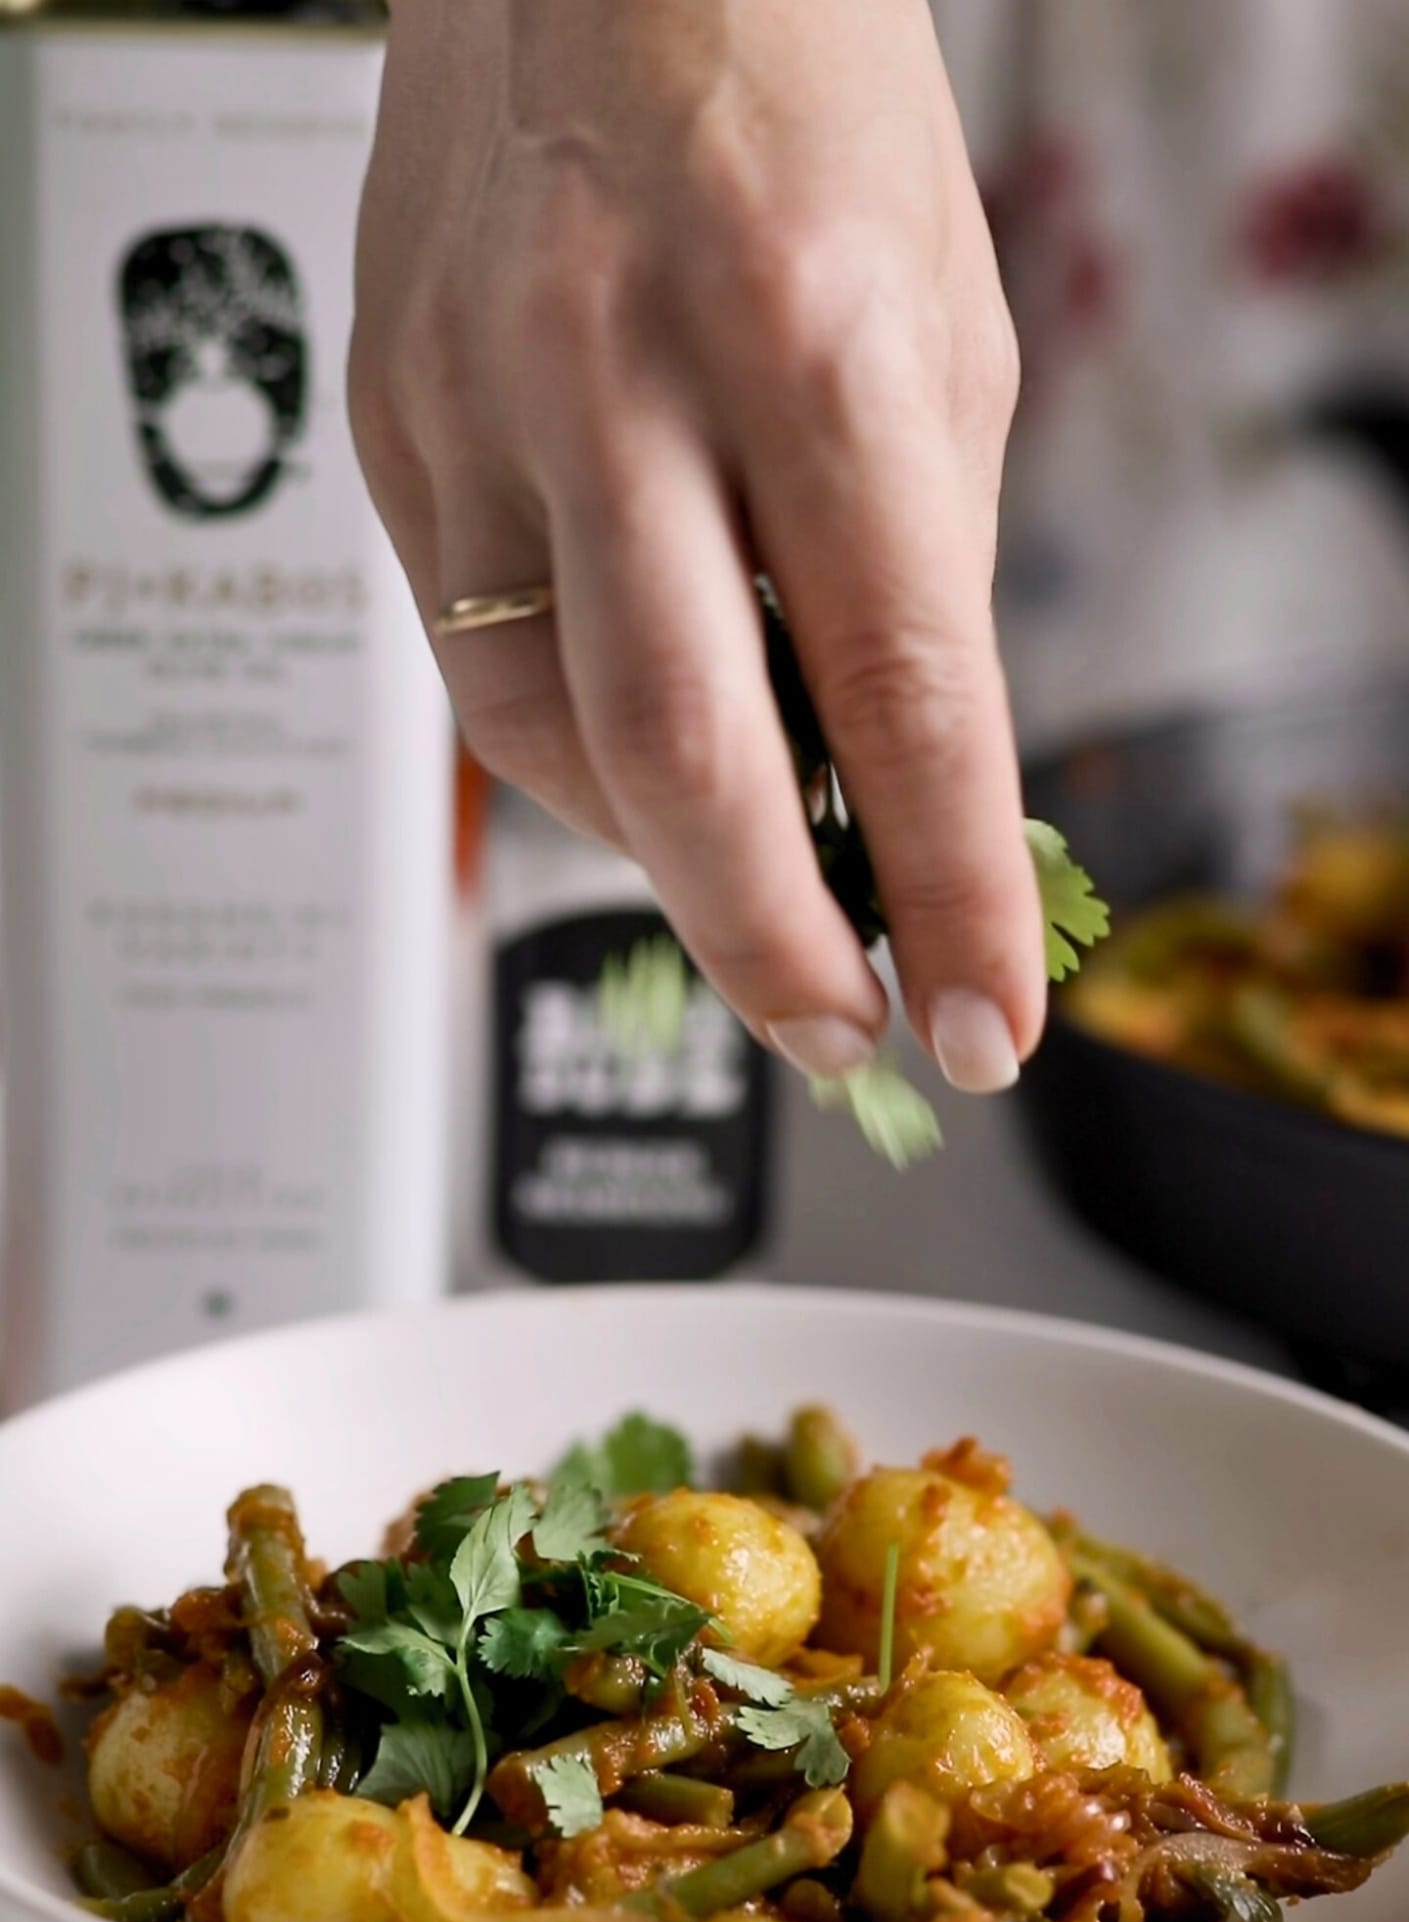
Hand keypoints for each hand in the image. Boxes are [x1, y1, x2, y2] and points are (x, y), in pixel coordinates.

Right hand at [351, 0, 1040, 1090]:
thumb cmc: (802, 108)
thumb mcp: (944, 329)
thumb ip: (917, 567)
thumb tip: (894, 781)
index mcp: (817, 337)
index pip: (900, 693)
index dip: (944, 893)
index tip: (975, 1025)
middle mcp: (620, 373)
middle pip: (681, 754)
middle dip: (772, 944)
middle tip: (837, 1033)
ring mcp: (471, 402)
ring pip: (551, 738)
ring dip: (671, 854)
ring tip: (755, 867)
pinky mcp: (384, 427)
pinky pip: (476, 664)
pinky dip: (575, 748)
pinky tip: (642, 742)